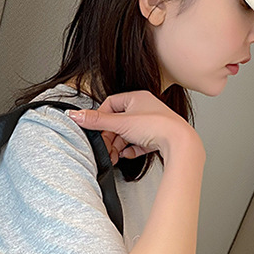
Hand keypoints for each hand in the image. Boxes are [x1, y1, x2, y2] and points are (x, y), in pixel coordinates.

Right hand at [66, 90, 201, 165]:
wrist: (179, 142)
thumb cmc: (156, 126)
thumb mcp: (120, 123)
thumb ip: (96, 121)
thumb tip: (74, 115)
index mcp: (137, 98)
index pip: (111, 103)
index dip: (102, 118)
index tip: (97, 129)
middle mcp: (145, 108)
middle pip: (118, 122)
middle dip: (109, 137)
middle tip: (104, 147)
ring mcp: (152, 124)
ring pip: (127, 134)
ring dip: (118, 145)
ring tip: (114, 156)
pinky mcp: (157, 138)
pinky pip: (138, 144)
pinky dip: (131, 150)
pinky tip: (127, 154)